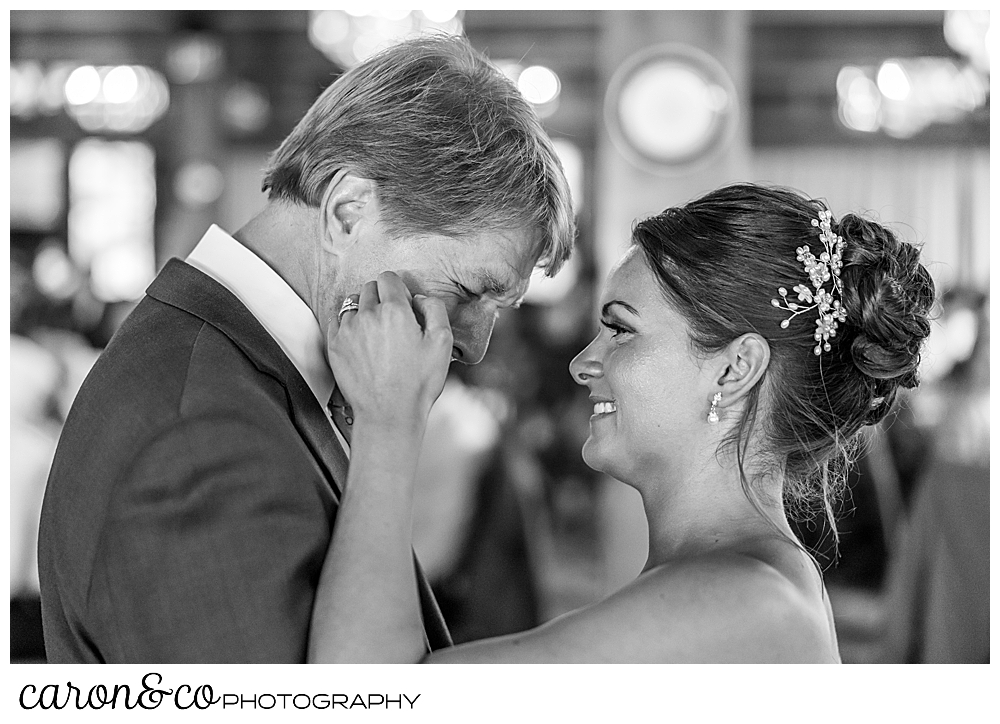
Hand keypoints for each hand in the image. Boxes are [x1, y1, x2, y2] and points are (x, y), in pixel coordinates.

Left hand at [327, 272, 452, 428]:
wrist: (389, 414)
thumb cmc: (418, 383)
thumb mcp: (442, 343)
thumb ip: (435, 310)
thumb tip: (419, 298)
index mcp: (394, 311)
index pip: (388, 278)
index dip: (398, 288)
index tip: (403, 303)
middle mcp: (367, 316)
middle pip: (369, 288)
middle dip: (381, 298)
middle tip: (392, 320)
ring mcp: (347, 331)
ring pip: (352, 304)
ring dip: (363, 311)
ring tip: (375, 333)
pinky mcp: (335, 346)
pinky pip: (337, 322)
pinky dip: (348, 326)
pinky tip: (361, 342)